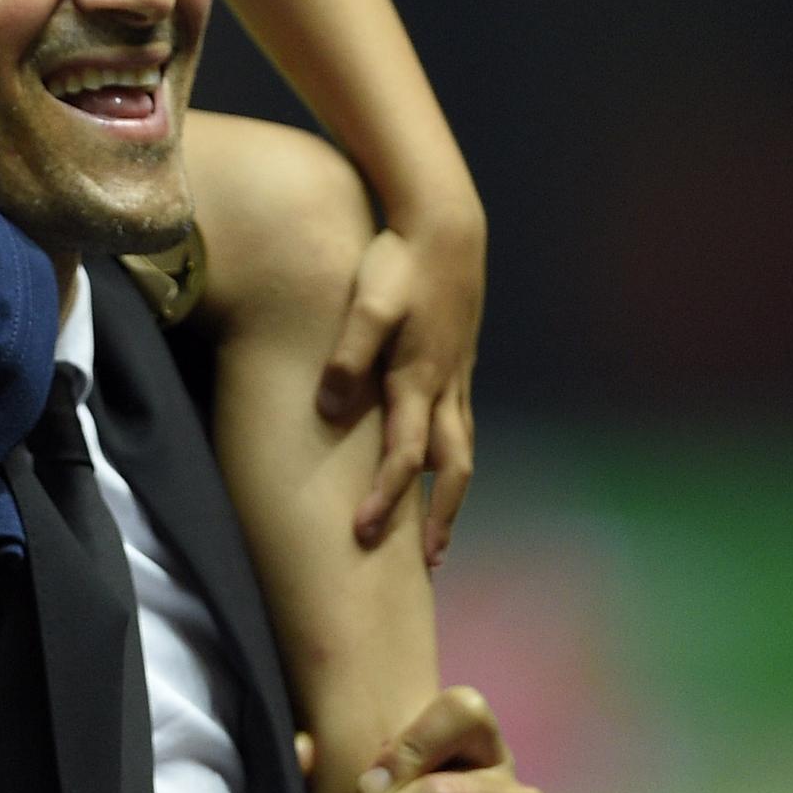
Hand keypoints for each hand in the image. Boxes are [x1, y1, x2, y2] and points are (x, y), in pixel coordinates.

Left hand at [315, 207, 484, 563]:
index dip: (385, 499)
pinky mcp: (460, 362)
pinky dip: (454, 458)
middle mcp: (445, 386)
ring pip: (463, 450)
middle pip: (451, 469)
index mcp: (419, 378)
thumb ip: (348, 356)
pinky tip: (442, 467)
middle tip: (427, 564)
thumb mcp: (367, 303)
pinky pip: (462, 425)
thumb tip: (329, 409)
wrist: (446, 227)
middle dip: (439, 518)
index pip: (404, 457)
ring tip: (439, 532)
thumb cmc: (399, 262)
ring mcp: (458, 376)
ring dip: (452, 495)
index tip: (363, 535)